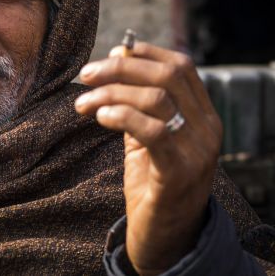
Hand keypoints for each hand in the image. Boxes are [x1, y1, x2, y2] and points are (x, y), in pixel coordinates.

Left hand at [75, 42, 222, 274]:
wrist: (166, 236)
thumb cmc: (153, 181)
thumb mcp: (146, 134)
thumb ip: (136, 99)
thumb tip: (119, 54)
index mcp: (202, 114)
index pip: (180, 66)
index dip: (144, 52)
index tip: (109, 54)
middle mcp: (206, 128)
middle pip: (165, 76)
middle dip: (119, 68)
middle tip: (85, 75)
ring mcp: (197, 150)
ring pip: (155, 99)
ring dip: (110, 94)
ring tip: (83, 104)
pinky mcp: (178, 172)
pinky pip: (152, 131)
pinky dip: (122, 116)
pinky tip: (100, 117)